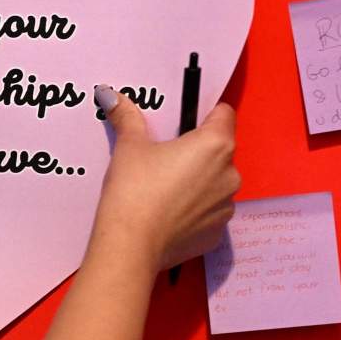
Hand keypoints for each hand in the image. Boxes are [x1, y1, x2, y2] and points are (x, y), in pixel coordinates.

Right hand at [88, 86, 240, 276]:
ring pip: (214, 183)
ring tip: (163, 189)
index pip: (223, 114)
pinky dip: (193, 211)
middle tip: (163, 156)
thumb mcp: (129, 146)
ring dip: (197, 182)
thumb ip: (127, 117)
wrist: (131, 246)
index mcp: (215, 145)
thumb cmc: (134, 188)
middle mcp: (230, 175)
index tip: (183, 122)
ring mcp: (226, 208)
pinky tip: (167, 214)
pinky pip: (208, 213)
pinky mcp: (216, 235)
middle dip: (196, 151)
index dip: (204, 113)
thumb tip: (110, 93)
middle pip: (219, 151)